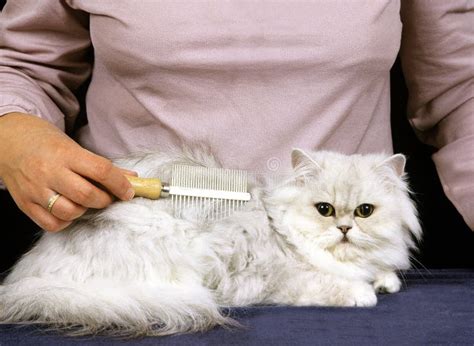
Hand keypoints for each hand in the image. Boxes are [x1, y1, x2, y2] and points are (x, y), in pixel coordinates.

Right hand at [0, 112, 135, 231]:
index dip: (120, 184)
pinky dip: (66, 221)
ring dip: (85, 211)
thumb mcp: (74, 147)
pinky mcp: (25, 204)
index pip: (101, 171)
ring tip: (85, 202)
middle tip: (107, 197)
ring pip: (69, 212)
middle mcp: (49, 172)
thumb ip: (102, 166)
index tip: (129, 191)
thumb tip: (132, 179)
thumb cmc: (46, 143)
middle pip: (87, 195)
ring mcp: (35, 189)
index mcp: (65, 154)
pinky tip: (68, 210)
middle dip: (105, 200)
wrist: (7, 140)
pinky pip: (52, 224)